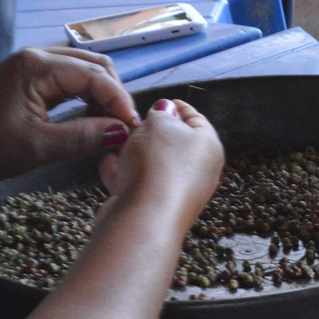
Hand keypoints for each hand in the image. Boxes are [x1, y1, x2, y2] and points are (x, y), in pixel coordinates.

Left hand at [0, 47, 140, 181]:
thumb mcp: (40, 147)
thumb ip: (85, 137)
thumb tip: (123, 132)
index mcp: (35, 67)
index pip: (94, 75)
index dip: (119, 100)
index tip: (133, 127)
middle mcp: (37, 57)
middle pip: (95, 65)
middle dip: (115, 95)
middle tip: (125, 126)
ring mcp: (35, 64)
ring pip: (87, 70)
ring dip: (104, 95)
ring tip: (112, 125)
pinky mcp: (34, 76)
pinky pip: (73, 79)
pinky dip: (90, 97)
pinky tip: (94, 119)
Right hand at [99, 99, 223, 220]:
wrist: (145, 217)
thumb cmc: (158, 163)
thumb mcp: (159, 122)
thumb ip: (162, 113)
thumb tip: (166, 111)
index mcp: (209, 147)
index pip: (197, 120)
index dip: (179, 108)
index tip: (164, 101)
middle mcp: (200, 172)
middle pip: (175, 144)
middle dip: (153, 131)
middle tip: (136, 122)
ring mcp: (178, 193)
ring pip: (154, 165)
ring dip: (135, 152)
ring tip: (118, 141)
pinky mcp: (155, 209)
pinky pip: (139, 185)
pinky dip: (124, 173)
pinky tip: (108, 164)